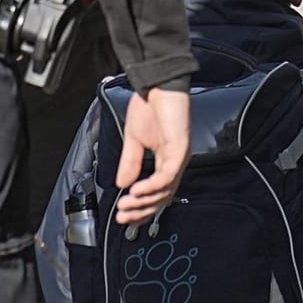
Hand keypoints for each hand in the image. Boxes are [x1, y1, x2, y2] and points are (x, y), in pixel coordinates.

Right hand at [114, 87, 188, 224]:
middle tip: (123, 218)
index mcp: (166, 159)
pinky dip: (151, 186)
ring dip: (143, 201)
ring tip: (125, 206)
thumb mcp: (133, 139)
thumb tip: (123, 184)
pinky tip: (136, 190)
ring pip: (165, 190)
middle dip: (141, 211)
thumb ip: (130, 162)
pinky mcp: (180, 148)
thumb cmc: (149, 105)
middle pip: (163, 198)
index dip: (143, 209)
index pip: (158, 193)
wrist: (157, 83)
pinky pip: (166, 175)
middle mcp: (176, 161)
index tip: (127, 219)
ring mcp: (179, 156)